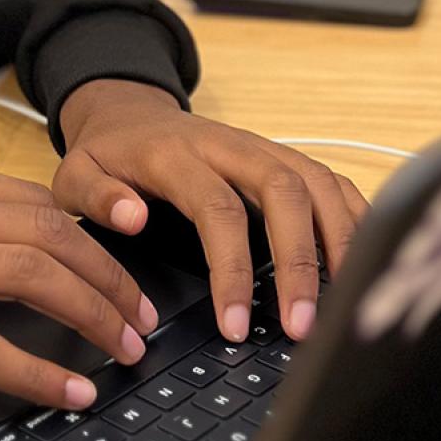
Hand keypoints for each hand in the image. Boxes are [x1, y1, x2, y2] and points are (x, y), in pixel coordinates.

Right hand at [0, 158, 160, 411]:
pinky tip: (68, 392)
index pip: (36, 203)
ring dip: (91, 316)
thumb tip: (42, 249)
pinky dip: (38, 372)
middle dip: (110, 280)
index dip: (97, 242)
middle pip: (46, 234)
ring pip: (29, 277)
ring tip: (123, 352)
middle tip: (142, 321)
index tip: (129, 277)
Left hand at [55, 80, 369, 344]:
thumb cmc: (108, 155)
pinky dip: (356, 218)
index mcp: (178, 155)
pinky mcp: (285, 157)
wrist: (129, 113)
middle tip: (303, 327)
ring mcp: (264, 149)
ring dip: (339, 243)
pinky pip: (332, 181)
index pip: (218, 209)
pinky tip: (363, 263)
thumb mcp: (76, 175)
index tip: (236, 323)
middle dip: (301, 262)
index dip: (233, 269)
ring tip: (347, 304)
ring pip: (317, 184)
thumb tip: (133, 218)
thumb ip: (98, 196)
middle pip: (284, 193)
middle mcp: (230, 147)